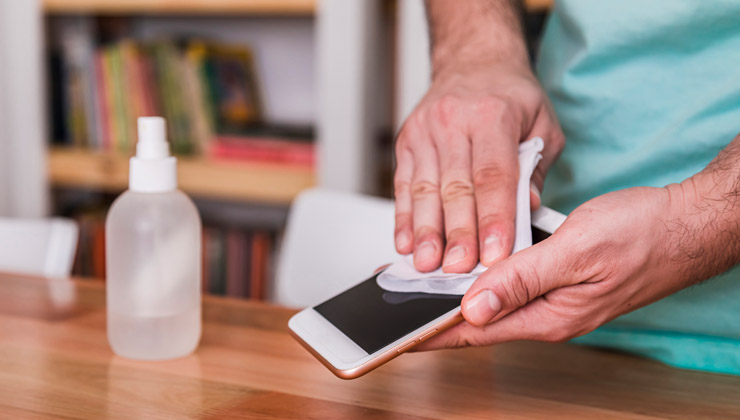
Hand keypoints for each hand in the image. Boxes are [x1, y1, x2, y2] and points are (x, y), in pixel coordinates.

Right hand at [393, 60, 563, 273]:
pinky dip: (403, 217)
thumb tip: (527, 211)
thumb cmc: (511, 97)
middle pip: (454, 188)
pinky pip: (403, 185)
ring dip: (426, 232)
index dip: (493, 219)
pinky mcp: (406, 143)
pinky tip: (405, 244)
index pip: (493, 176)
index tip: (496, 255)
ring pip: (424, 190)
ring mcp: (424, 132)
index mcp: (492, 116)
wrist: (473, 62)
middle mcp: (452, 122)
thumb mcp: (543, 126)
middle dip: (457, 234)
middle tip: (459, 270)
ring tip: (428, 265)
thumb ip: (535, 170)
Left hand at [417, 185, 703, 349]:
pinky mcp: (561, 282)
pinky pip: (515, 282)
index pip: (475, 332)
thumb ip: (522, 280)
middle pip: (480, 319)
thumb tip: (473, 307)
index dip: (432, 332)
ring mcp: (555, 299)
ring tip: (425, 283)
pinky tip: (475, 262)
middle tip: (400, 300)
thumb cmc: (642, 235)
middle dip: (439, 312)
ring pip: (496, 299)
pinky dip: (490, 274)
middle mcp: (549, 314)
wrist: (688, 224)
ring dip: (462, 292)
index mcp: (549, 316)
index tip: (397, 333)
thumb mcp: (576, 252)